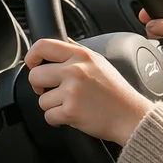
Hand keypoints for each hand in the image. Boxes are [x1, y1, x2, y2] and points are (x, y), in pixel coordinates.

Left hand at [25, 38, 152, 144]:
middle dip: (39, 86)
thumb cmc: (116, 92)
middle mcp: (75, 70)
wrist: (131, 116)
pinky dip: (58, 120)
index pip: (43, 46)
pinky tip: (73, 115)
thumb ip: (77, 51)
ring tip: (71, 104)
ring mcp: (72, 91)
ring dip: (52, 106)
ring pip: (41, 100)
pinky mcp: (70, 111)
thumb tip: (59, 42)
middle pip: (34, 75)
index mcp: (81, 56)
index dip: (31, 56)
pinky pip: (48, 116)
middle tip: (52, 91)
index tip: (32, 64)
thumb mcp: (100, 62)